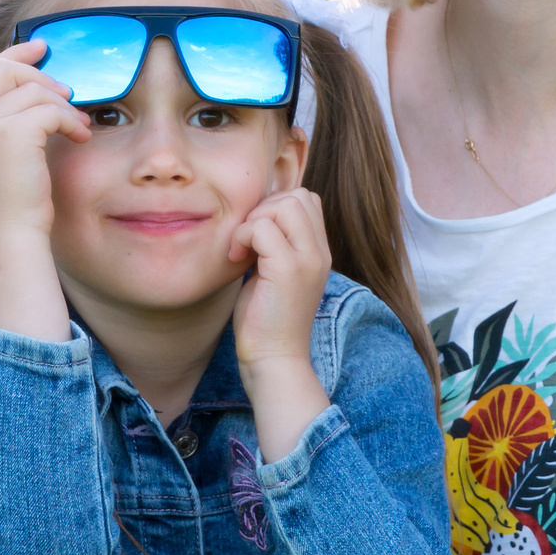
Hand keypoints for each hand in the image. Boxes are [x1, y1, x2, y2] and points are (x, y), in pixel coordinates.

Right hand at [0, 41, 88, 247]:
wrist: (12, 235)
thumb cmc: (16, 204)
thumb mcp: (3, 156)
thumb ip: (9, 123)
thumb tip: (41, 90)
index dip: (16, 55)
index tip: (40, 48)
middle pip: (5, 70)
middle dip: (41, 74)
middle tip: (69, 91)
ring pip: (34, 91)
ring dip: (64, 105)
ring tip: (79, 125)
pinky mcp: (12, 134)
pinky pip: (50, 109)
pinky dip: (71, 120)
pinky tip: (80, 136)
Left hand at [229, 187, 329, 373]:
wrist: (274, 359)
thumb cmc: (266, 320)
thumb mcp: (273, 274)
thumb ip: (272, 244)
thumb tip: (252, 217)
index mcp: (319, 252)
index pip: (307, 200)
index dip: (275, 206)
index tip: (254, 237)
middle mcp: (320, 253)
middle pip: (298, 195)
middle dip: (264, 208)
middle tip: (246, 241)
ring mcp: (308, 260)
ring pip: (284, 204)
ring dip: (253, 221)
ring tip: (241, 250)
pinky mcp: (288, 270)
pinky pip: (262, 228)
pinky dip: (242, 236)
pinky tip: (235, 260)